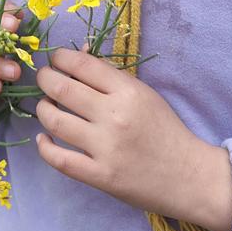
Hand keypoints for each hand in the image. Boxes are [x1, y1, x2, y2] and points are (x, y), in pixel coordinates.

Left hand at [34, 45, 231, 230]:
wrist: (188, 176)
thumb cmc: (165, 129)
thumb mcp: (144, 93)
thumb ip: (110, 75)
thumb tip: (77, 54)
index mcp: (127, 91)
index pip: (82, 64)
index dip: (60, 58)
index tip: (55, 60)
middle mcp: (113, 116)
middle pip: (62, 88)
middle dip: (44, 78)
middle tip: (44, 78)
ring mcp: (105, 148)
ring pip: (54, 120)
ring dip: (42, 109)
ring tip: (46, 106)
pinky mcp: (100, 176)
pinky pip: (59, 159)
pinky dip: (44, 146)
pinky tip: (44, 138)